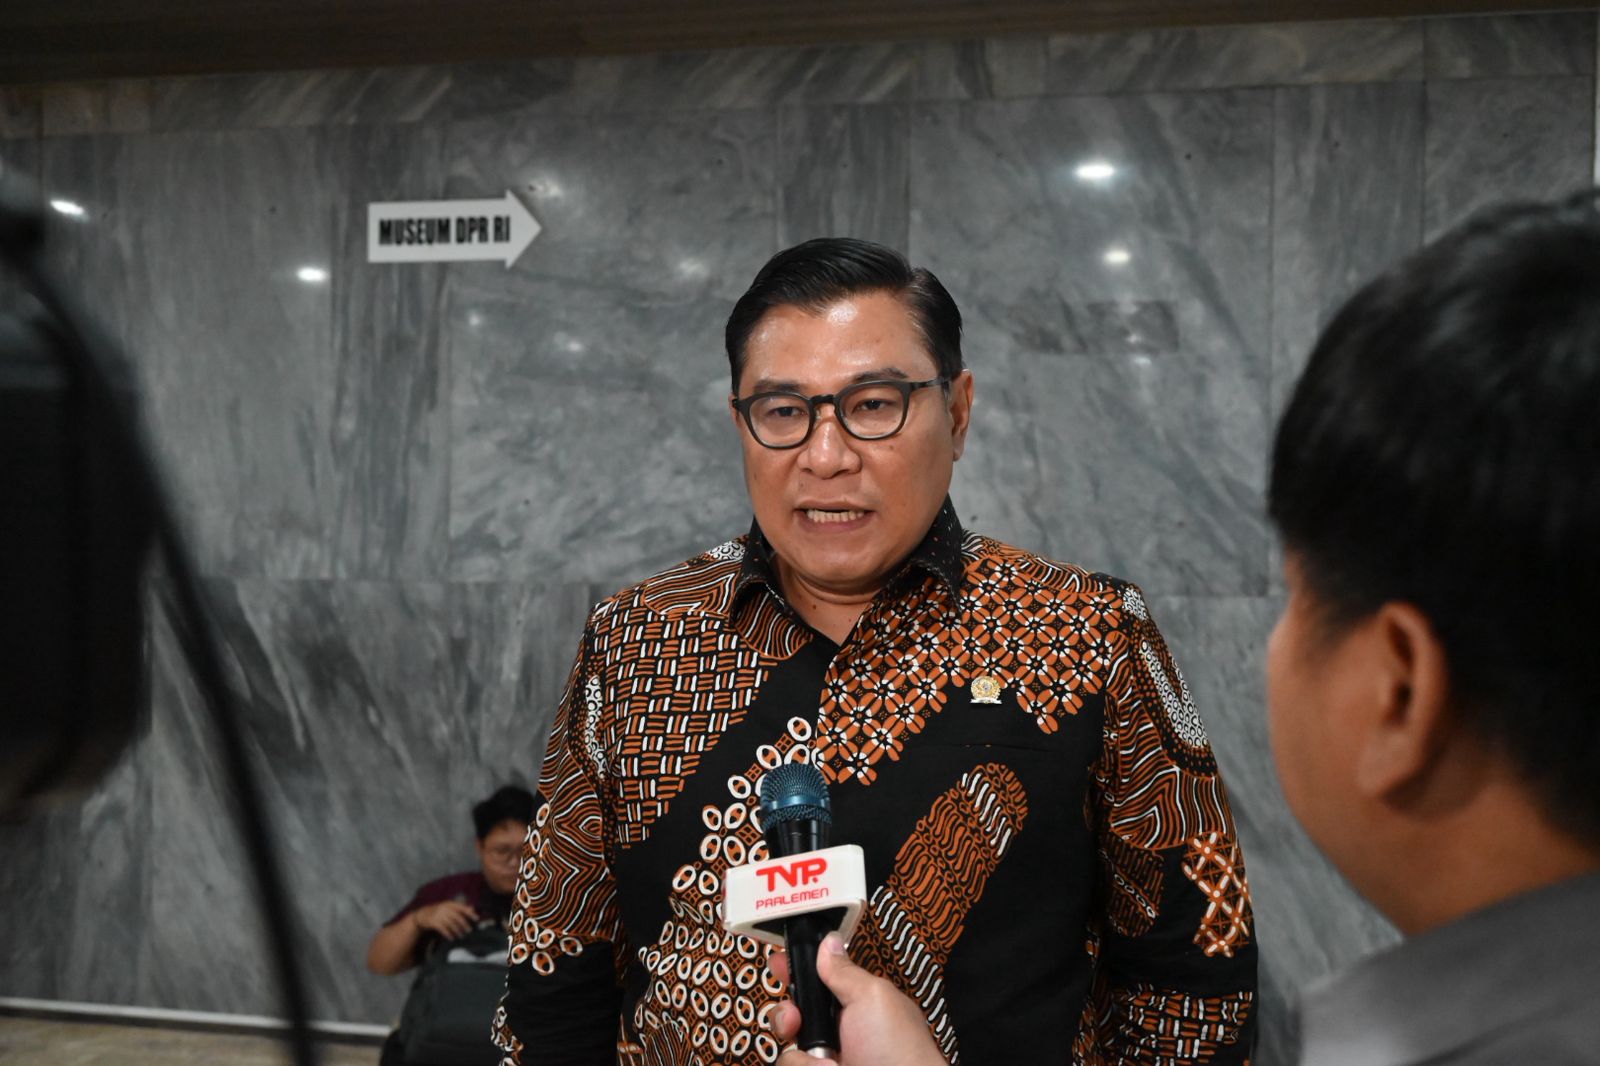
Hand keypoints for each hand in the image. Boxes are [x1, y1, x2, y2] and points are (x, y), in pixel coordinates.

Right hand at [412, 899, 477, 939]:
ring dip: (457, 931)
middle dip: (464, 924)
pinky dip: (448, 934)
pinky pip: (443, 929)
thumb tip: (472, 908)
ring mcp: (438, 915)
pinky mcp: (434, 922)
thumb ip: (460, 907)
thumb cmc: (439, 910)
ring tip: (462, 936)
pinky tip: (452, 938)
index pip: (462, 908)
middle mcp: (444, 908)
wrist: (422, 914)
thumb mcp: (448, 907)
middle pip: (457, 917)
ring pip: (451, 924)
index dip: (470, 913)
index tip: (477, 919)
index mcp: (449, 903)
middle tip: (469, 930)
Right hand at [770, 934, 947, 1065]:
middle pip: (793, 1014)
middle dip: (787, 1015)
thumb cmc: (900, 1051)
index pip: (817, 980)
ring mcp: (826, 1059)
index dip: (795, 971)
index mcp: (856, 1004)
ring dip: (801, 1053)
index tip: (779, 964)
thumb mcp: (874, 998)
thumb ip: (845, 971)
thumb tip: (828, 942)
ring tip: (830, 1062)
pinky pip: (790, 1065)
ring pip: (788, 1046)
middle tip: (795, 1020)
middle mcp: (838, 1033)